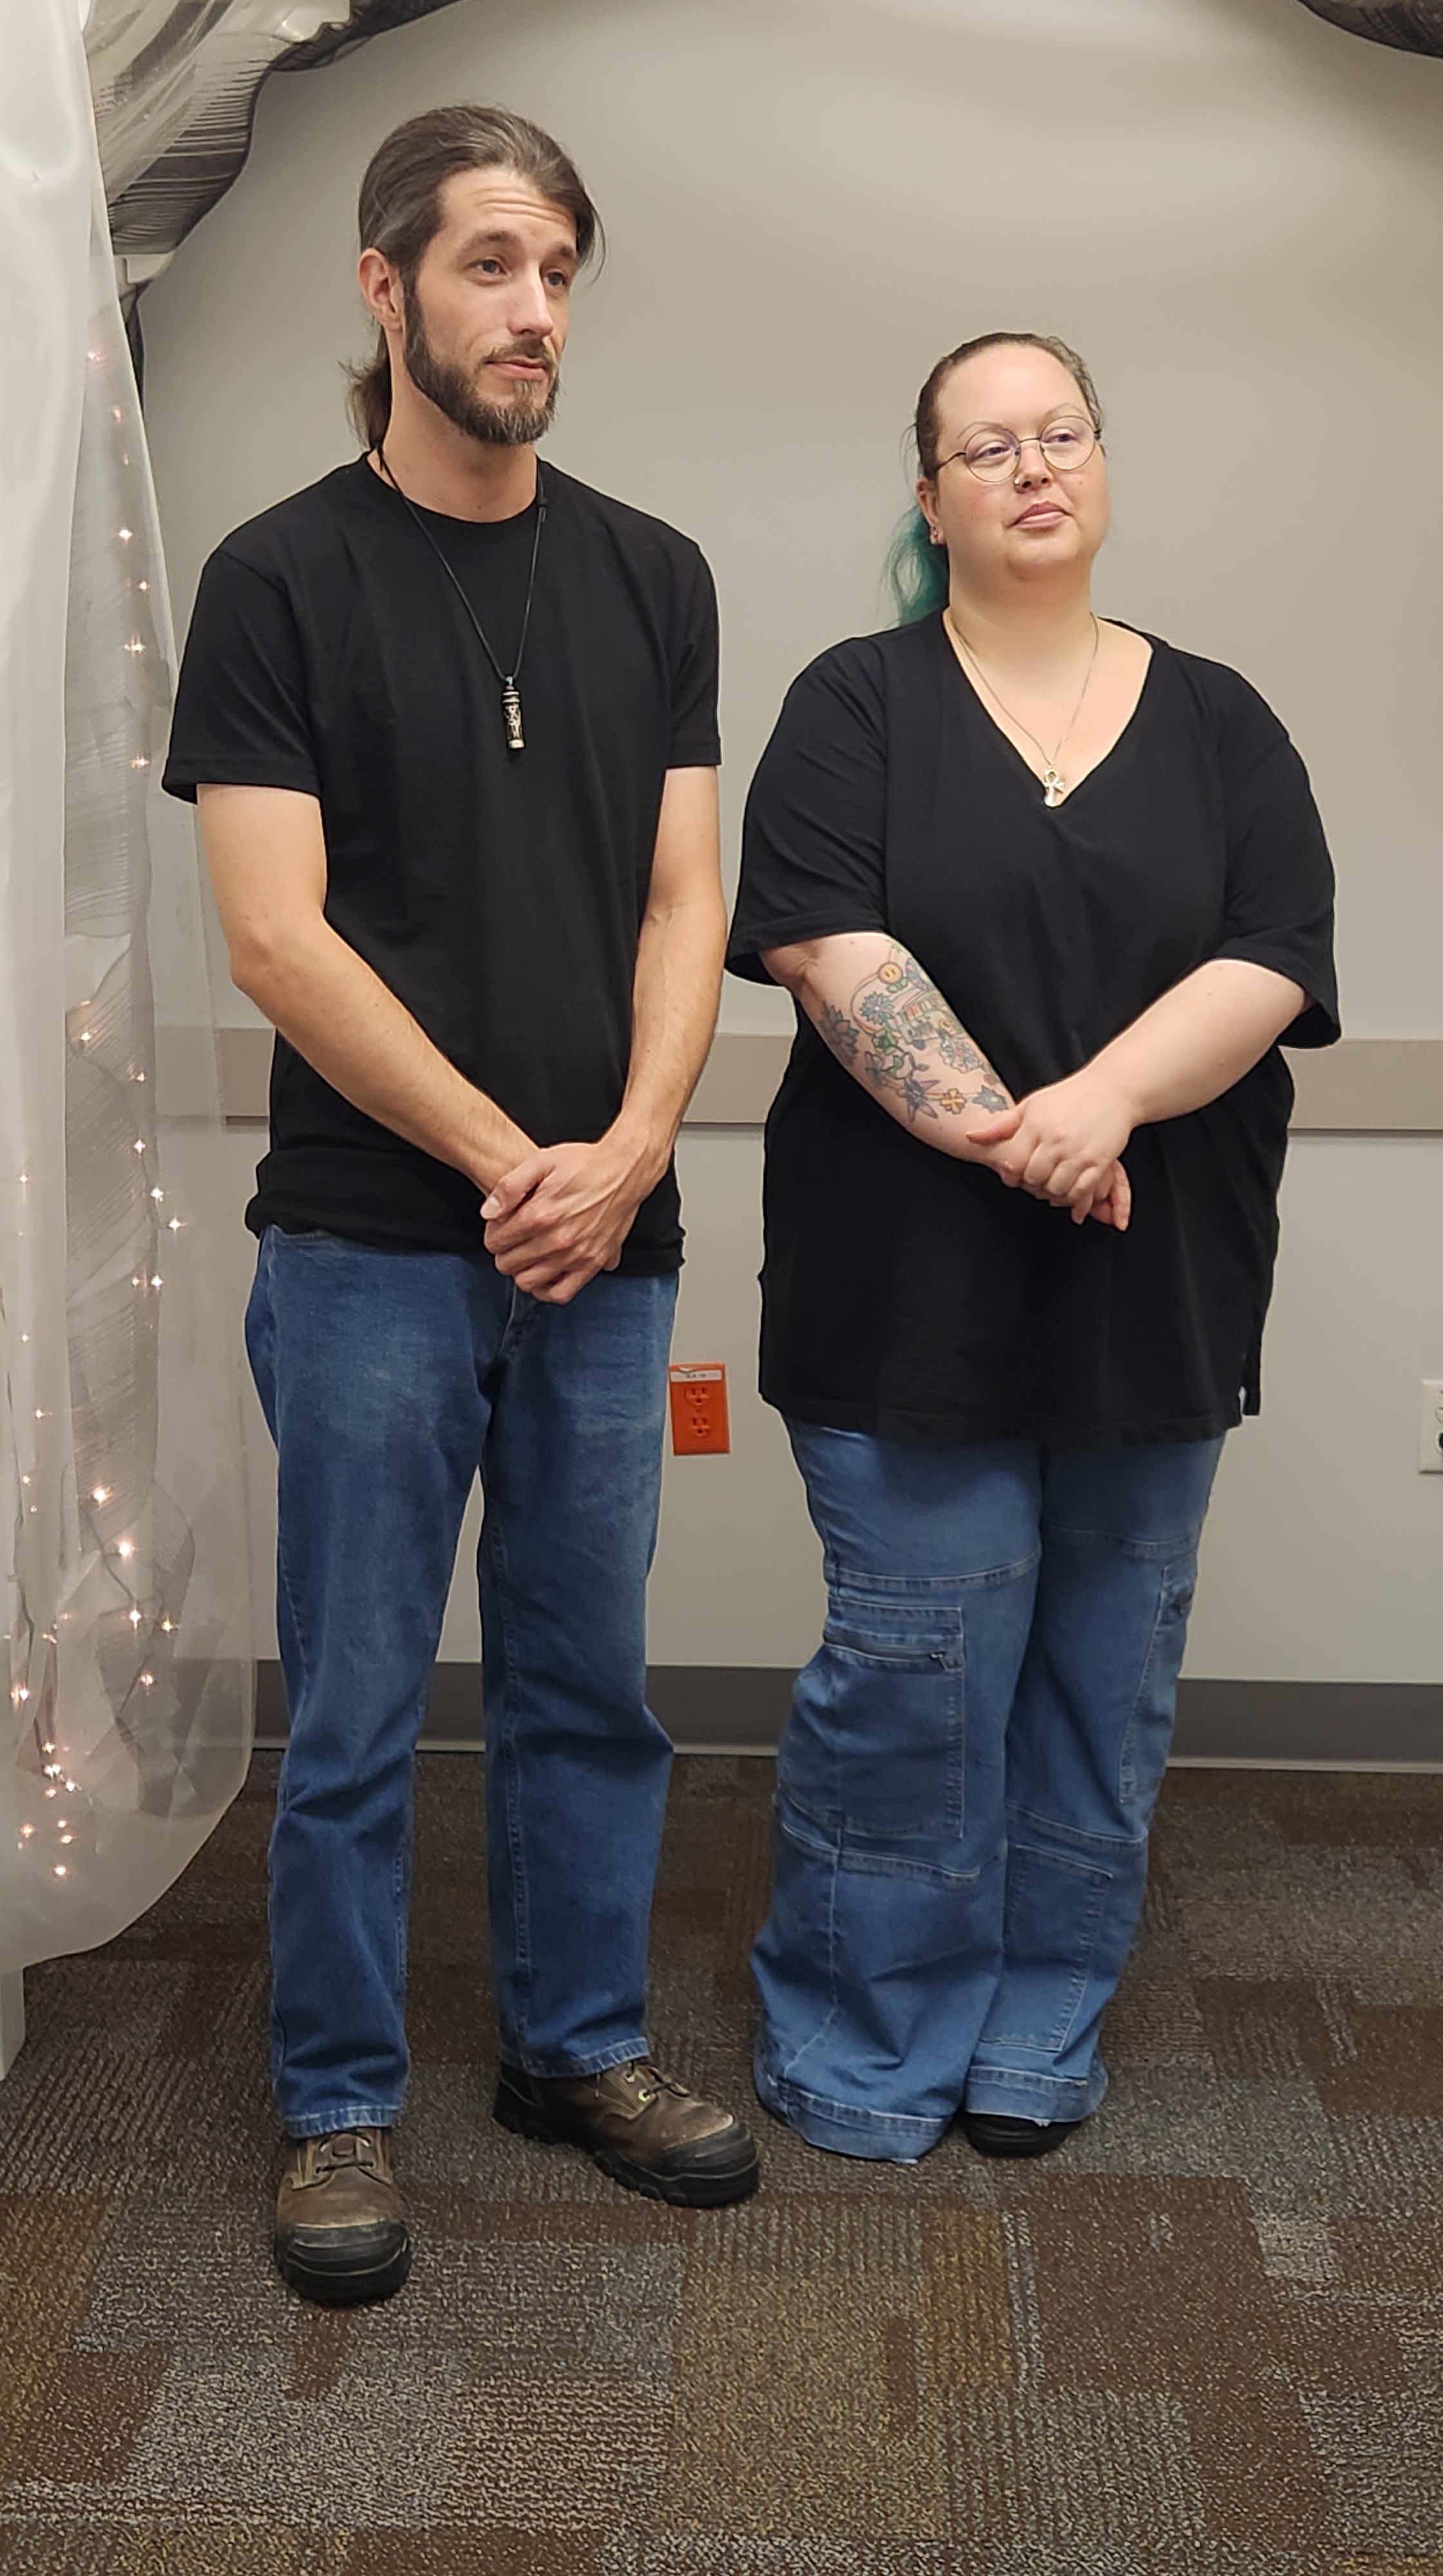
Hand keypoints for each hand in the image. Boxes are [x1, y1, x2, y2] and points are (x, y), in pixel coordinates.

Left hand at [481, 1136, 654, 1303]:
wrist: (624, 1171)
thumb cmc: (584, 1164)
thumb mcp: (541, 1161)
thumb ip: (509, 1186)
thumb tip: (488, 1212)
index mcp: (540, 1214)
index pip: (496, 1241)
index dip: (492, 1234)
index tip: (499, 1227)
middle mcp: (557, 1240)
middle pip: (508, 1264)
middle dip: (503, 1253)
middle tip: (510, 1241)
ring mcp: (576, 1255)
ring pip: (528, 1282)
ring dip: (520, 1271)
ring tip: (525, 1256)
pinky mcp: (593, 1264)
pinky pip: (561, 1293)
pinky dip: (546, 1290)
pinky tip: (544, 1275)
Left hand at [967, 1071, 1135, 1222]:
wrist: (1113, 1089)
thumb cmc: (1070, 1096)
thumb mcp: (1032, 1105)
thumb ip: (1002, 1125)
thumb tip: (971, 1137)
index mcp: (1036, 1125)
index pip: (1013, 1163)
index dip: (1011, 1173)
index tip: (1016, 1172)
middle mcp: (1055, 1139)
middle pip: (1033, 1179)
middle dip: (1031, 1184)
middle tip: (1036, 1180)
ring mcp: (1078, 1152)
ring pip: (1056, 1189)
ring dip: (1052, 1192)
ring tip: (1052, 1182)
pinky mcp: (1099, 1161)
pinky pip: (1080, 1191)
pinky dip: (1073, 1196)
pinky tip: (1070, 1188)